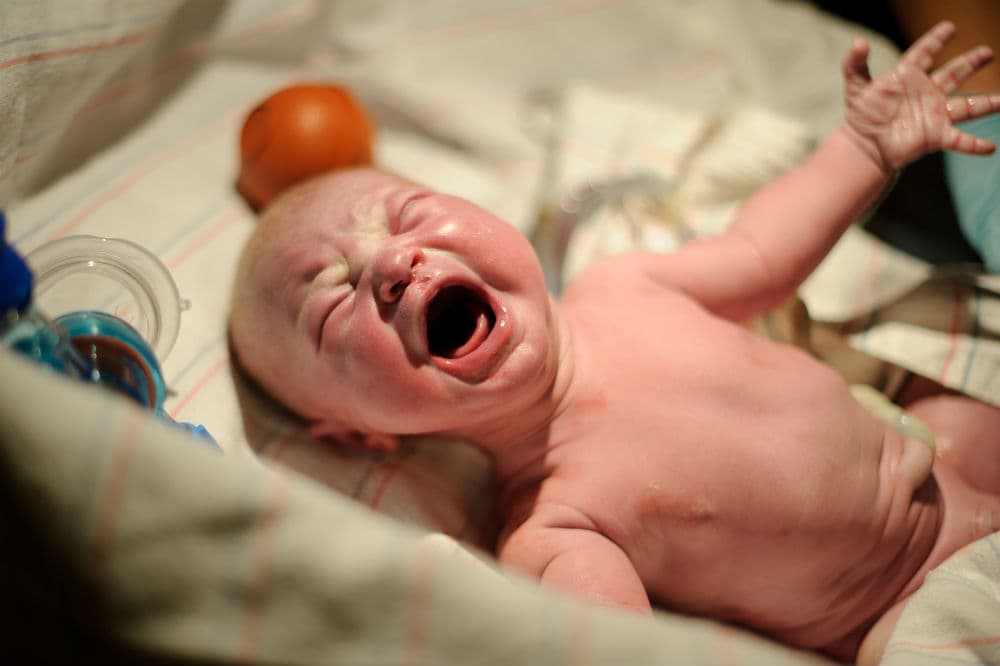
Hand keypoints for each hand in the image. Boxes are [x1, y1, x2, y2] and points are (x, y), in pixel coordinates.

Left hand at [842, 21, 999, 172]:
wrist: (863, 146)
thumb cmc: (861, 116)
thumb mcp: (856, 87)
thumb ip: (855, 63)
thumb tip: (859, 42)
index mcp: (907, 77)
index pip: (924, 53)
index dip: (936, 40)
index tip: (949, 28)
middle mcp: (926, 93)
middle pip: (953, 74)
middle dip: (970, 63)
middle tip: (987, 53)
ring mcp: (933, 115)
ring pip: (967, 107)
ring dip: (988, 103)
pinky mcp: (935, 136)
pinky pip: (959, 140)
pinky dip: (974, 145)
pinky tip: (989, 148)